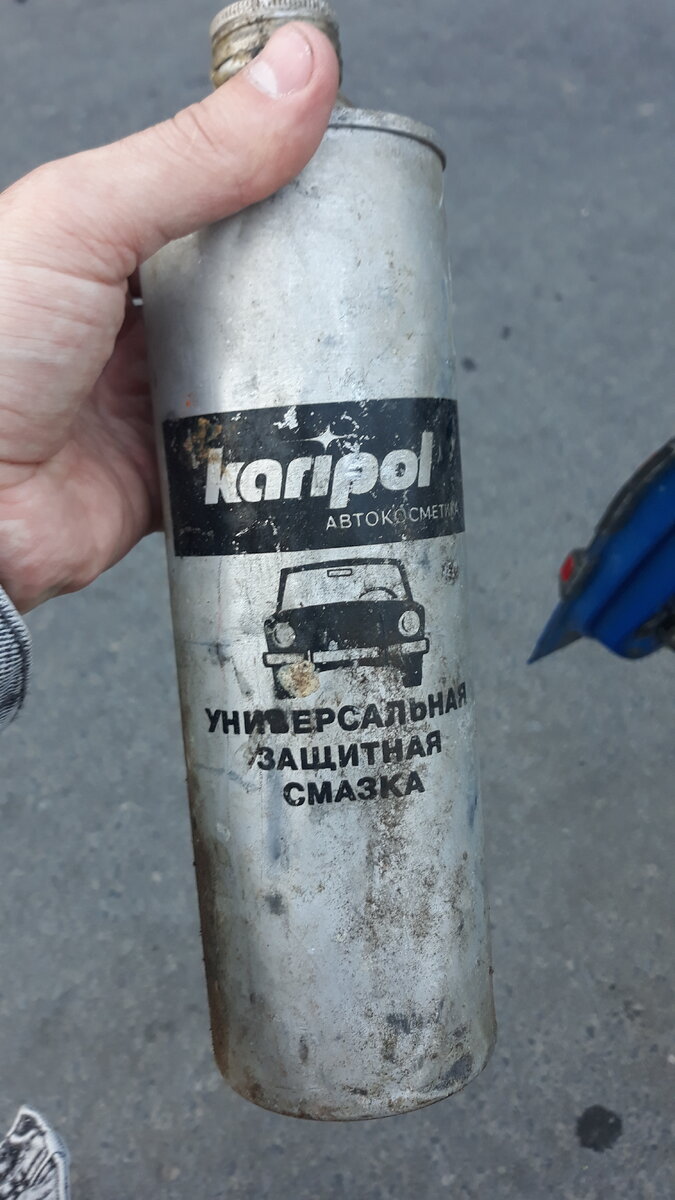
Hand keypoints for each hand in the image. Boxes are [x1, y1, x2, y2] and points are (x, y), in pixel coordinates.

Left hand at [0, 25, 337, 612]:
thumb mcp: (85, 220)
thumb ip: (193, 156)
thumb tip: (297, 73)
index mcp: (102, 246)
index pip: (213, 200)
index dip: (279, 187)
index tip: (347, 178)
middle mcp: (129, 323)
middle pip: (245, 293)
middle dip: (302, 289)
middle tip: (361, 278)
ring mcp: (151, 401)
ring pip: (256, 379)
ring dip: (300, 374)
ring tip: (354, 357)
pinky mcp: (171, 475)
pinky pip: (247, 461)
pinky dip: (279, 453)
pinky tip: (312, 435)